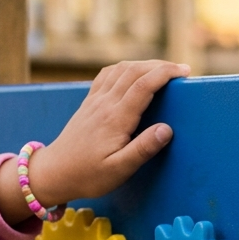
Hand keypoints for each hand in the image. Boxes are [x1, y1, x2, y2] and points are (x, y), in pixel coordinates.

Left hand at [0, 60, 190, 223]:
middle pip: (133, 71)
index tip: (184, 72)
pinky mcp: (89, 103)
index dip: (165, 74)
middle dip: (159, 65)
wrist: (53, 173)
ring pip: (120, 70)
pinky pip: (107, 75)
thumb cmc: (88, 176)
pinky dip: (125, 68)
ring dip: (143, 64)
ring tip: (163, 69)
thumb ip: (143, 149)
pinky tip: (133, 72)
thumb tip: (167, 129)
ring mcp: (94, 101)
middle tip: (181, 69)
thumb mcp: (119, 170)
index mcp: (115, 119)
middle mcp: (104, 104)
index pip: (143, 85)